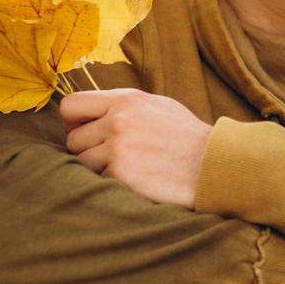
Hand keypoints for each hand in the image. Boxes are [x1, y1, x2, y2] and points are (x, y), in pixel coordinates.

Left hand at [60, 89, 212, 209]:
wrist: (213, 164)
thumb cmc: (187, 137)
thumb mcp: (158, 106)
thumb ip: (124, 106)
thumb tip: (92, 112)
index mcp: (125, 99)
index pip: (71, 105)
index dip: (72, 122)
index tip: (83, 132)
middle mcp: (117, 120)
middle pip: (72, 139)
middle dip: (87, 150)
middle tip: (111, 157)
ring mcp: (118, 148)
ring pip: (82, 162)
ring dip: (100, 169)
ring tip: (129, 168)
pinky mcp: (121, 174)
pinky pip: (99, 181)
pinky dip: (113, 184)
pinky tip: (137, 180)